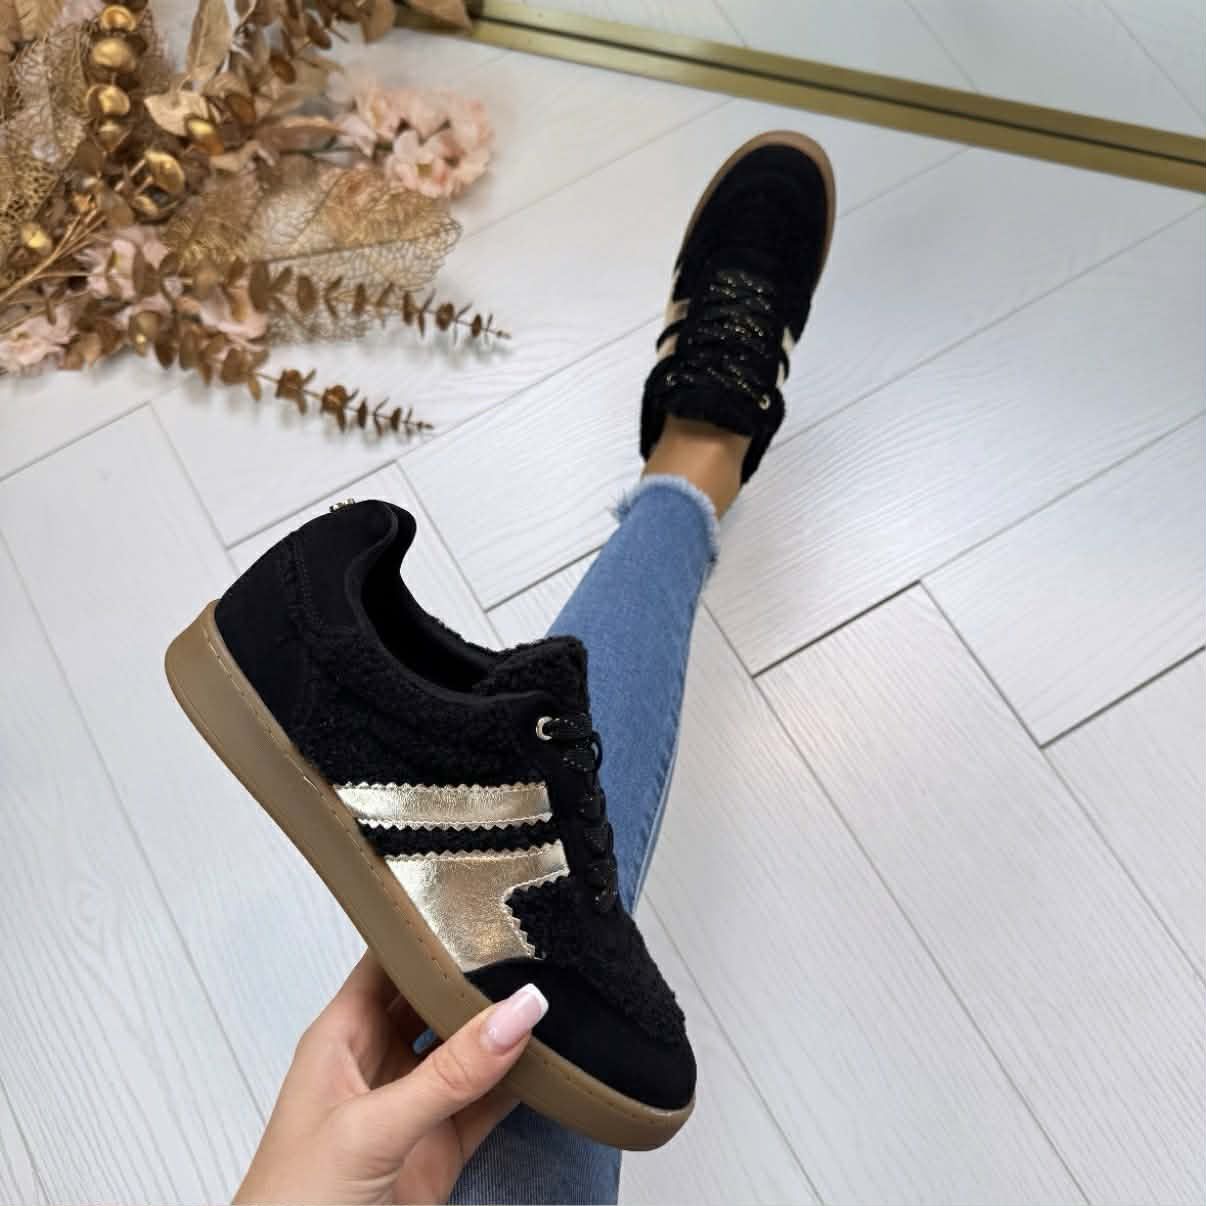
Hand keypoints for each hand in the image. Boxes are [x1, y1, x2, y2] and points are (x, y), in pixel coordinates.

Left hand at [235, 951, 547, 1204]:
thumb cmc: (292, 1205)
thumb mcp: (371, 1128)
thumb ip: (449, 1072)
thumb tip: (518, 1009)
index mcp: (341, 1035)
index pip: (389, 960)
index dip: (429, 928)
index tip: (482, 898)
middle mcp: (377, 1060)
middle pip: (434, 999)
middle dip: (476, 974)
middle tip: (533, 940)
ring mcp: (411, 1106)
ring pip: (467, 1050)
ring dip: (503, 1030)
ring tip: (554, 988)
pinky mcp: (439, 1150)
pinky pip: (487, 1103)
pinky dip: (520, 1083)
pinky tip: (552, 1060)